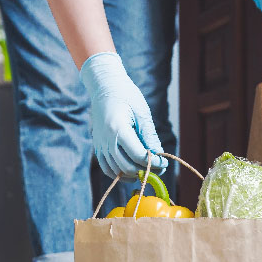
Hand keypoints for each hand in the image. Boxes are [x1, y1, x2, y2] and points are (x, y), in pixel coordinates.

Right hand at [80, 52, 166, 180]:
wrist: (104, 87)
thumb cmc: (126, 95)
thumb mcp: (142, 112)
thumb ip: (149, 136)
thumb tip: (158, 156)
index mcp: (117, 128)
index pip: (137, 155)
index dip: (153, 163)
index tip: (164, 163)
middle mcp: (106, 139)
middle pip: (127, 167)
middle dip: (145, 170)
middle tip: (158, 168)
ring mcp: (99, 144)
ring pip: (116, 171)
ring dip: (133, 174)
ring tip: (146, 169)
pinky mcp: (97, 146)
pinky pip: (107, 168)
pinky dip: (119, 174)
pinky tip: (131, 172)